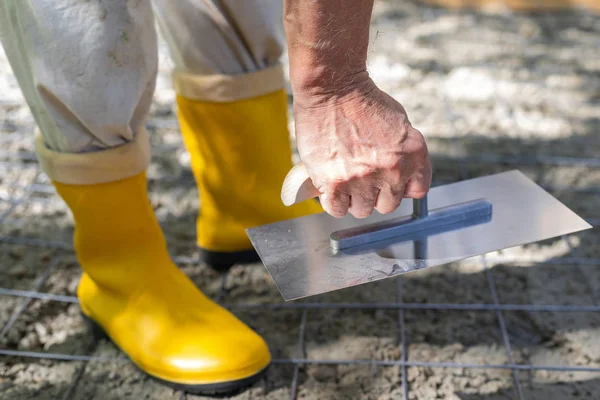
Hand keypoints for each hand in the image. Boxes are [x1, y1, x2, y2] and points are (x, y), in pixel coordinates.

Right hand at [292, 80, 431, 218]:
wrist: (332, 88)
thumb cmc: (362, 100)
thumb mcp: (400, 123)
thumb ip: (404, 153)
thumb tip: (400, 179)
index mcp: (414, 154)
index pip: (417, 192)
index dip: (400, 188)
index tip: (388, 183)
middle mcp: (392, 170)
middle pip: (387, 205)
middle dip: (375, 194)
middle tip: (361, 177)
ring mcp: (363, 178)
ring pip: (361, 209)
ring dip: (352, 198)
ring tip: (343, 178)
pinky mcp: (334, 182)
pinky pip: (336, 209)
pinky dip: (332, 201)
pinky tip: (330, 186)